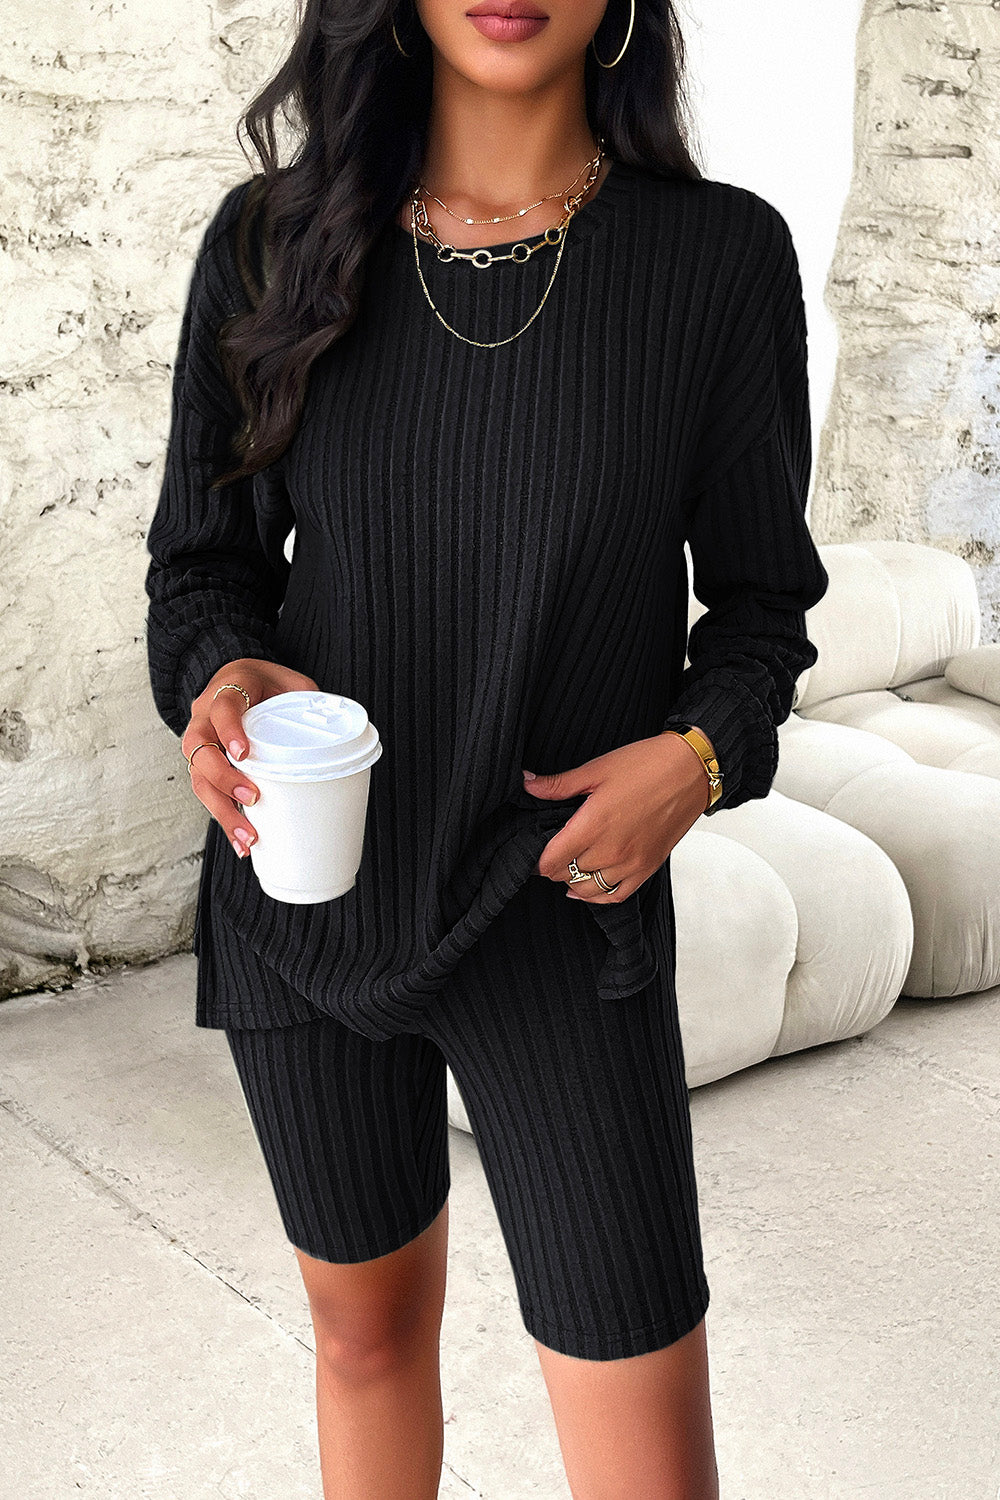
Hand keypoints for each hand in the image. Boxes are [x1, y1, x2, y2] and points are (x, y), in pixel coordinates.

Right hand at [180, 658, 319, 858]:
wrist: (235, 679)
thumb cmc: (265, 683)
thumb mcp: (289, 682)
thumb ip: (309, 700)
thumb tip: (337, 728)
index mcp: (227, 691)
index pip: (222, 709)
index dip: (230, 731)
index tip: (244, 754)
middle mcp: (204, 718)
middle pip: (200, 751)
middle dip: (223, 779)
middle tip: (252, 798)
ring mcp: (200, 743)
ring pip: (198, 779)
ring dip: (222, 811)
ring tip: (247, 837)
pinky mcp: (204, 766)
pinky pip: (207, 793)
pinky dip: (224, 818)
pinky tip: (241, 841)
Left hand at [523, 732, 711, 902]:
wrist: (690, 771)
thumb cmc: (645, 765)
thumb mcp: (596, 769)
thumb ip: (559, 784)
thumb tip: (527, 784)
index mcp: (593, 825)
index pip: (551, 861)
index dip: (536, 859)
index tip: (534, 851)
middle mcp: (611, 850)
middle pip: (566, 875)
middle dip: (554, 867)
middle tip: (551, 853)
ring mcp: (631, 863)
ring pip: (588, 889)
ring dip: (573, 881)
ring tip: (568, 868)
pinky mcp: (648, 867)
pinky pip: (616, 895)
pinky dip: (598, 896)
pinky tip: (588, 888)